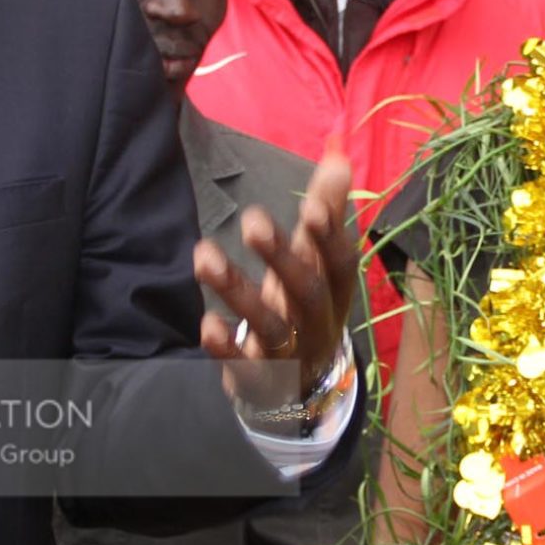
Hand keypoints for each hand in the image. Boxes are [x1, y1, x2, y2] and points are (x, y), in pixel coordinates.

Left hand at [196, 148, 358, 409]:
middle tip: (252, 220)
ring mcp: (289, 356)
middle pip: (308, 293)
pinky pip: (244, 368)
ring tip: (202, 256)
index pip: (342, 265)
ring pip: (269, 326)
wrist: (301, 391)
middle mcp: (317, 325)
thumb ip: (326, 209)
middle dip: (282, 258)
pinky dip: (226, 348)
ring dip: (236, 292)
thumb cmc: (306, 307)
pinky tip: (205, 323)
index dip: (331, 237)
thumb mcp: (318, 262)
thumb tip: (337, 152)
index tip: (312, 205)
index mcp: (336, 293)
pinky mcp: (258, 380)